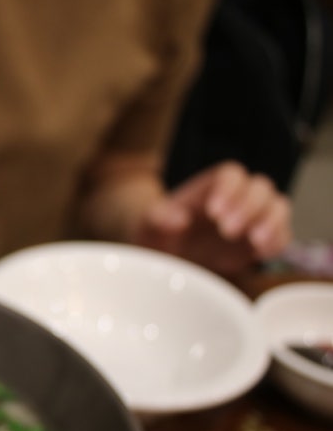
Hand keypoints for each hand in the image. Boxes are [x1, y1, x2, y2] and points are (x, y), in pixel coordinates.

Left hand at [135, 161, 291, 274]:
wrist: (165, 256)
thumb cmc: (157, 234)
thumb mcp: (148, 225)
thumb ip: (157, 218)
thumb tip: (176, 220)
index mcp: (209, 186)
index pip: (230, 174)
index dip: (227, 189)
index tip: (213, 212)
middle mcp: (236, 197)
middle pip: (259, 187)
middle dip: (248, 207)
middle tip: (227, 230)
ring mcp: (252, 218)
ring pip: (277, 207)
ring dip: (271, 222)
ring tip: (254, 241)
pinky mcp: (259, 241)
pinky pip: (282, 236)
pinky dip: (277, 242)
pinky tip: (262, 252)